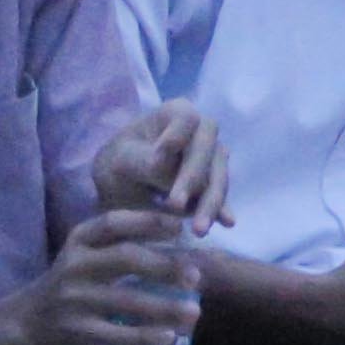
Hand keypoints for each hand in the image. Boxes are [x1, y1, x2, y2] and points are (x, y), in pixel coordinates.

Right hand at [11, 206, 203, 344]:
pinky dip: (145, 337)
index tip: (180, 226)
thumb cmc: (71, 284)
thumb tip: (181, 230)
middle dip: (164, 265)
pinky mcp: (77, 332)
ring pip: (126, 301)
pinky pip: (117, 335)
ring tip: (194, 313)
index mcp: (79, 241)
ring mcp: (74, 300)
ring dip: (164, 307)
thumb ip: (120, 243)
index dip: (148, 221)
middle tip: (196, 277)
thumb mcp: (85, 255)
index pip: (114, 223)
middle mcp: (74, 266)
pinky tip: (168, 338)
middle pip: (125, 258)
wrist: (26, 323)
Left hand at [89, 102, 227, 228]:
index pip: (185, 118)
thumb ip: (142, 159)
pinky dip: (220, 210)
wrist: (122, 190)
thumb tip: (163, 160)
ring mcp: (212, 158)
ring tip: (197, 229)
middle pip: (208, 149)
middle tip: (174, 205)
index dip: (178, 134)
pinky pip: (220, 196)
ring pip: (217, 176)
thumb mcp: (121, 161)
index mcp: (175, 114)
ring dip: (209, 202)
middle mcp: (201, 132)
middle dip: (193, 178)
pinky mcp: (215, 184)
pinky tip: (226, 223)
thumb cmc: (118, 165)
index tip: (163, 153)